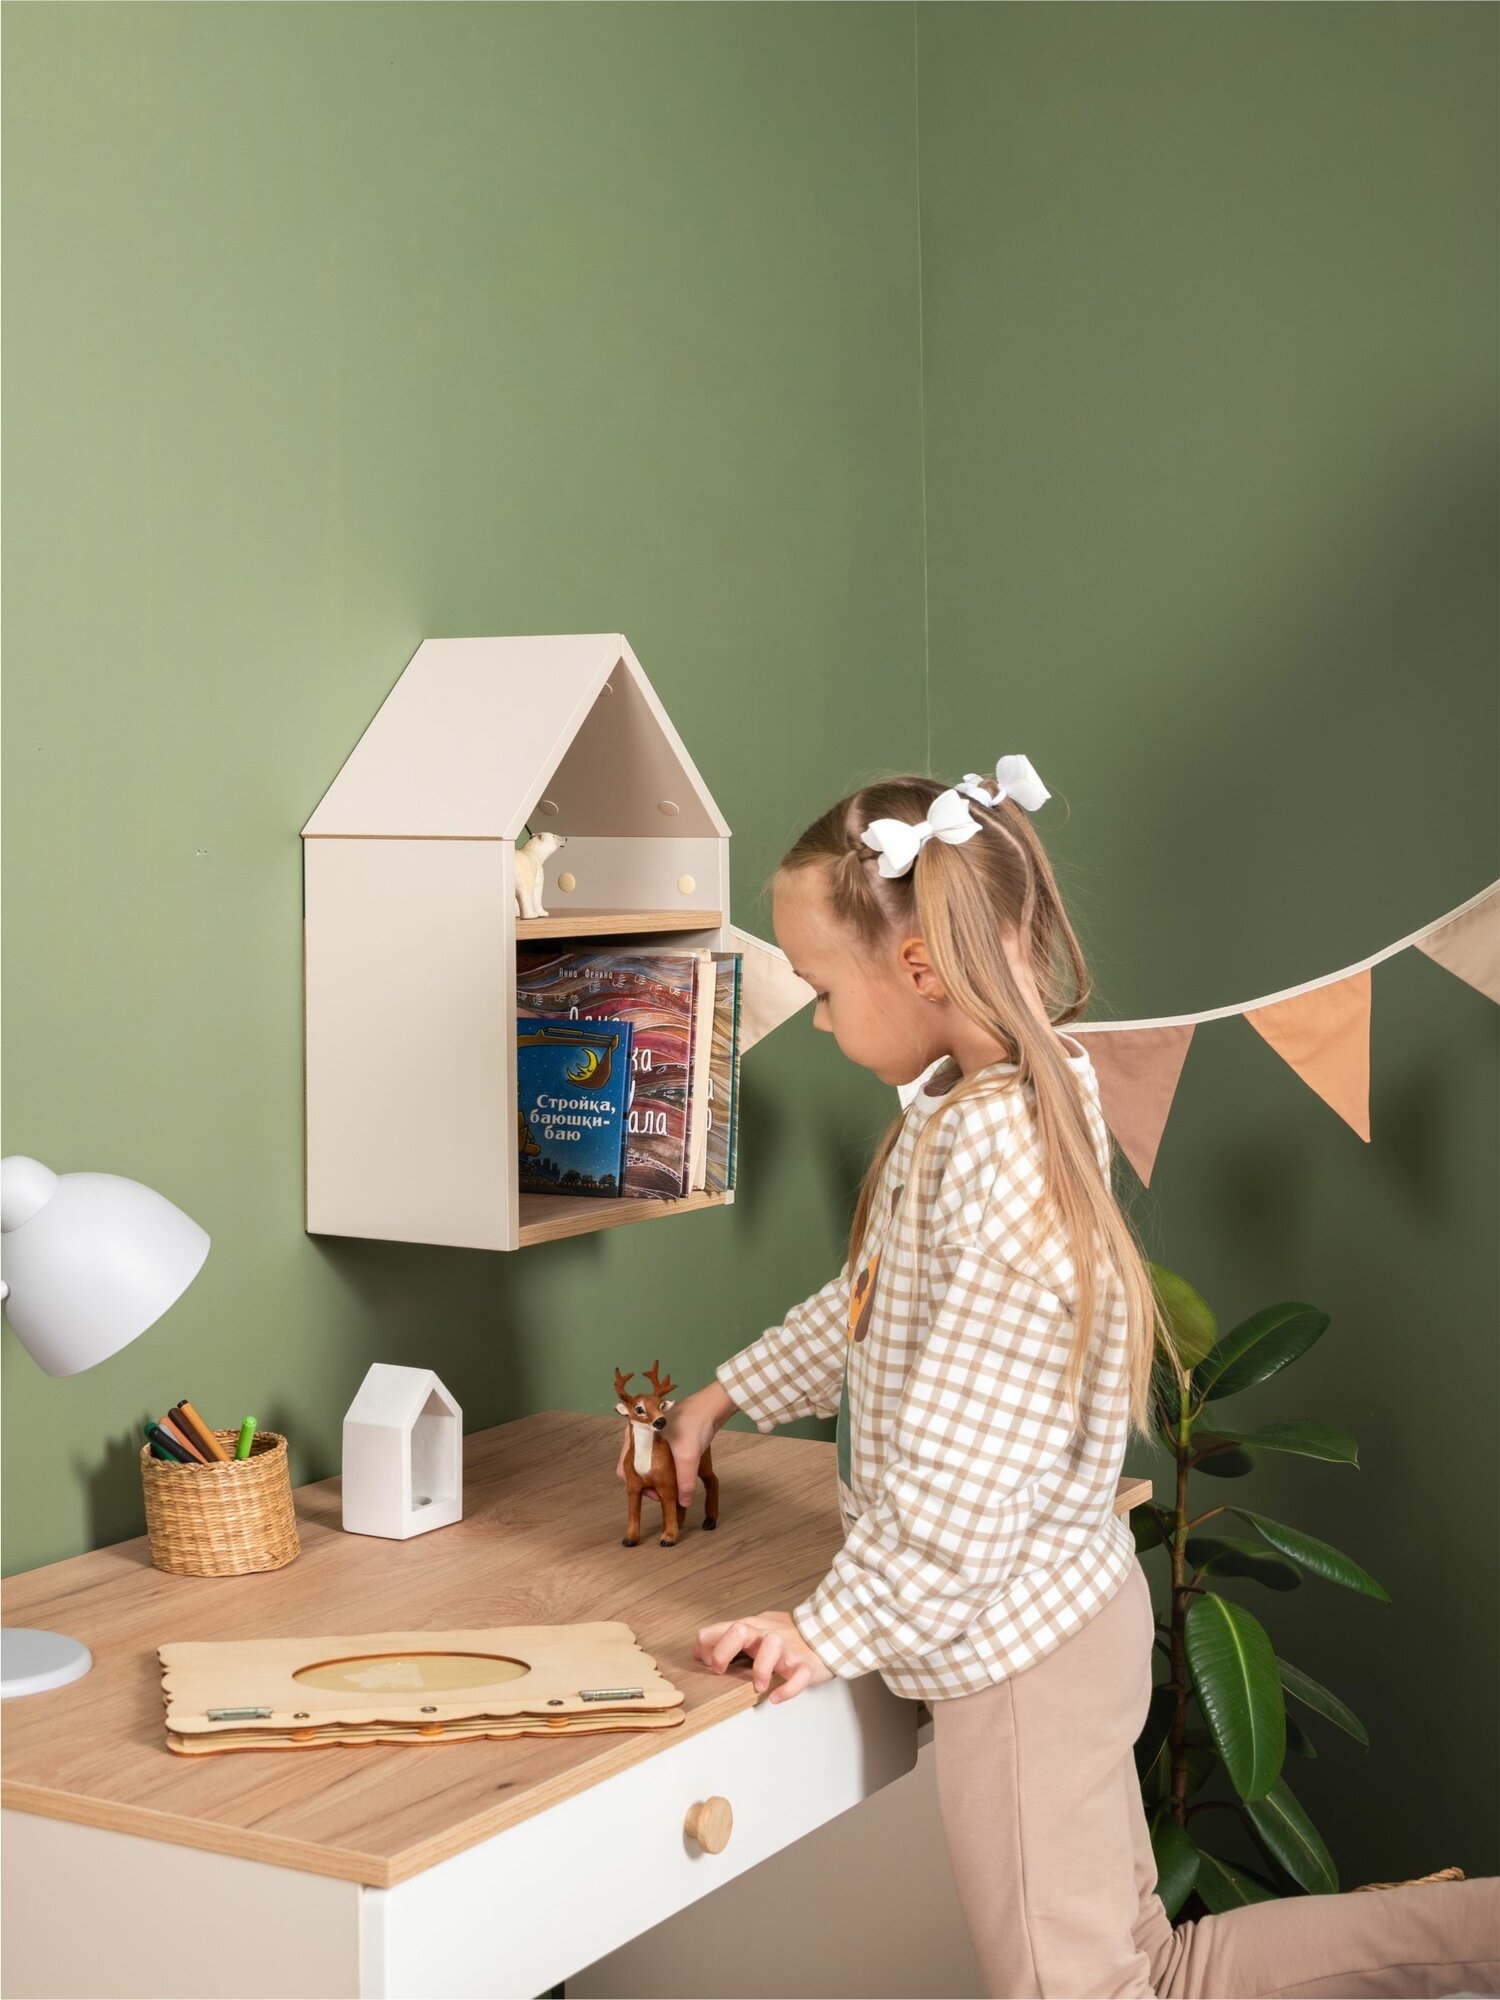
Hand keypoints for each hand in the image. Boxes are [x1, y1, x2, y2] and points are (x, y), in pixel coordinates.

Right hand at [617, 1383, 730, 1504]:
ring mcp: (650, 1433)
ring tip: (671, 1482)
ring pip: (646, 1460)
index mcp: (636, 1435)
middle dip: (648, 1481)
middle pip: (635, 1466)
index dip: (635, 1484)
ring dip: (656, 1474)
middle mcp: (639, 1434)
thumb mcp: (688, 1457)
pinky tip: (676, 1470)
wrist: (710, 1405)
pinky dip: (663, 1466)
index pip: (624, 1468)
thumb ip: (685, 1483)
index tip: (653, 1492)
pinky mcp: (662, 1434)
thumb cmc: (694, 1424)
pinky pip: (656, 1455)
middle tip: (663, 1490)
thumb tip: (683, 1503)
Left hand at [692, 1610, 834, 1703]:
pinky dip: (787, 1689)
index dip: (708, 1647)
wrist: (826, 1632)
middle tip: (722, 1671)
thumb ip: (727, 1638)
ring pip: (772, 1647)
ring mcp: (788, 1649)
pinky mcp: (806, 1665)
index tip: (709, 1664)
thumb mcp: (754, 1630)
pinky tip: (776, 1698)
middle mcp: (767, 1635)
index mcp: (753, 1628)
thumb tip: (698, 1651)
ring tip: (758, 1686)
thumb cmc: (786, 1635)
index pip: (720, 1628)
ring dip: (760, 1669)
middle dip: (724, 1651)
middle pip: (739, 1631)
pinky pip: (799, 1677)